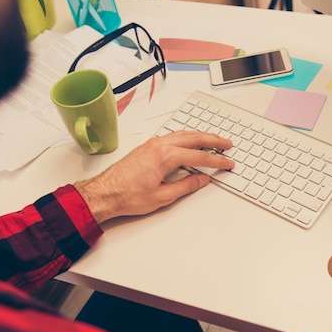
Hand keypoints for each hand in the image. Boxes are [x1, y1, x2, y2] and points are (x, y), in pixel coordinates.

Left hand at [74, 131, 234, 222]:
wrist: (103, 194)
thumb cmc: (126, 196)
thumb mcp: (162, 196)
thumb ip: (186, 185)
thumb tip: (201, 179)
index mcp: (165, 156)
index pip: (199, 157)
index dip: (216, 160)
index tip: (227, 163)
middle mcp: (159, 145)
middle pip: (193, 138)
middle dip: (213, 140)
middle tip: (227, 143)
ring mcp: (152, 144)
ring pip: (183, 134)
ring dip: (200, 136)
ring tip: (213, 140)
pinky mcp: (147, 147)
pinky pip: (172, 137)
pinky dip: (187, 137)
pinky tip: (190, 142)